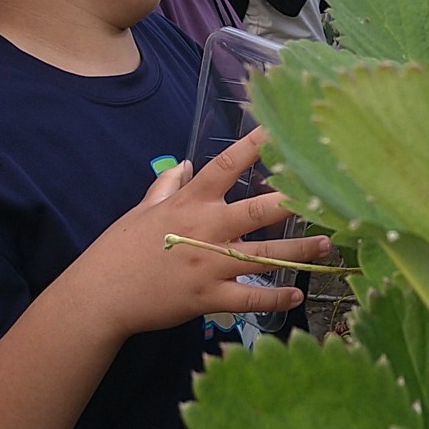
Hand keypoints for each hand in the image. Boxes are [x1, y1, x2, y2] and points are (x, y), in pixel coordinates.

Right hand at [59, 126, 331, 340]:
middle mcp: (204, 230)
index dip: (252, 146)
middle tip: (324, 198)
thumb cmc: (120, 249)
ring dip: (298, 251)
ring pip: (263, 256)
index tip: (277, 129)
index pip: (225, 166)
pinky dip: (274, 299)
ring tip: (327, 244)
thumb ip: (167, 186)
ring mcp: (208, 265)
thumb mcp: (142, 211)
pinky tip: (296, 296)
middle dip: (291, 205)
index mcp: (188, 203)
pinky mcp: (208, 298)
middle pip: (256, 211)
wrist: (101, 295)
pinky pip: (249, 299)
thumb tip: (184, 163)